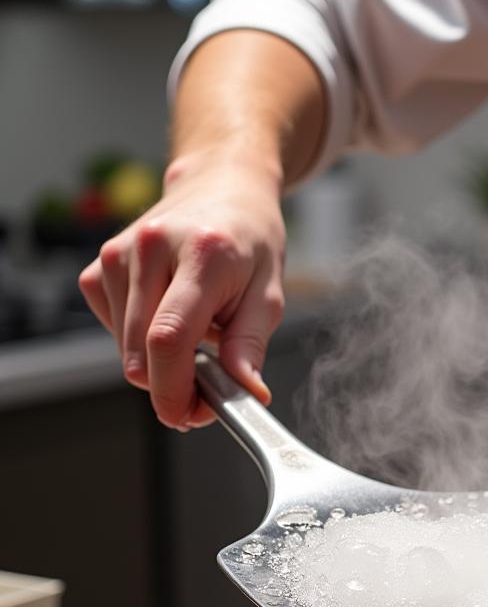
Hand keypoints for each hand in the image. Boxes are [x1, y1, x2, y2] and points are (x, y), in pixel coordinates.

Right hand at [78, 151, 285, 428]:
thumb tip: (246, 393)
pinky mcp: (99, 266)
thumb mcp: (270, 293)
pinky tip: (170, 316)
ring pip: (126, 348)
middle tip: (207, 390)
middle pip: (141, 351)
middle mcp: (151, 249)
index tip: (187, 416)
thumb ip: (251, 346)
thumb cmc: (251, 242)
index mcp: (202, 254)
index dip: (173, 389)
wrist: (222, 190)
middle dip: (172, 386)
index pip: (169, 336)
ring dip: (161, 361)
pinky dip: (142, 340)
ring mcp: (118, 256)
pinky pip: (114, 330)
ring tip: (198, 333)